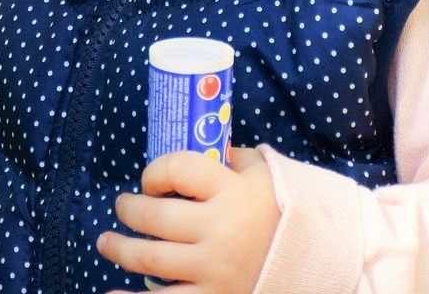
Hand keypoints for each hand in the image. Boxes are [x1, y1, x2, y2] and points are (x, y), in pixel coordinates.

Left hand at [96, 146, 279, 293]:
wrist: (322, 265)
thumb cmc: (286, 215)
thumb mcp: (265, 176)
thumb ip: (233, 160)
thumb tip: (204, 149)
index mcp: (234, 192)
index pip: (176, 168)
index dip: (154, 172)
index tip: (151, 181)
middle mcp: (221, 230)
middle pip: (155, 215)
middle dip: (129, 209)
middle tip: (121, 207)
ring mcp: (216, 269)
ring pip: (150, 258)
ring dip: (120, 249)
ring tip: (106, 243)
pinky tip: (111, 293)